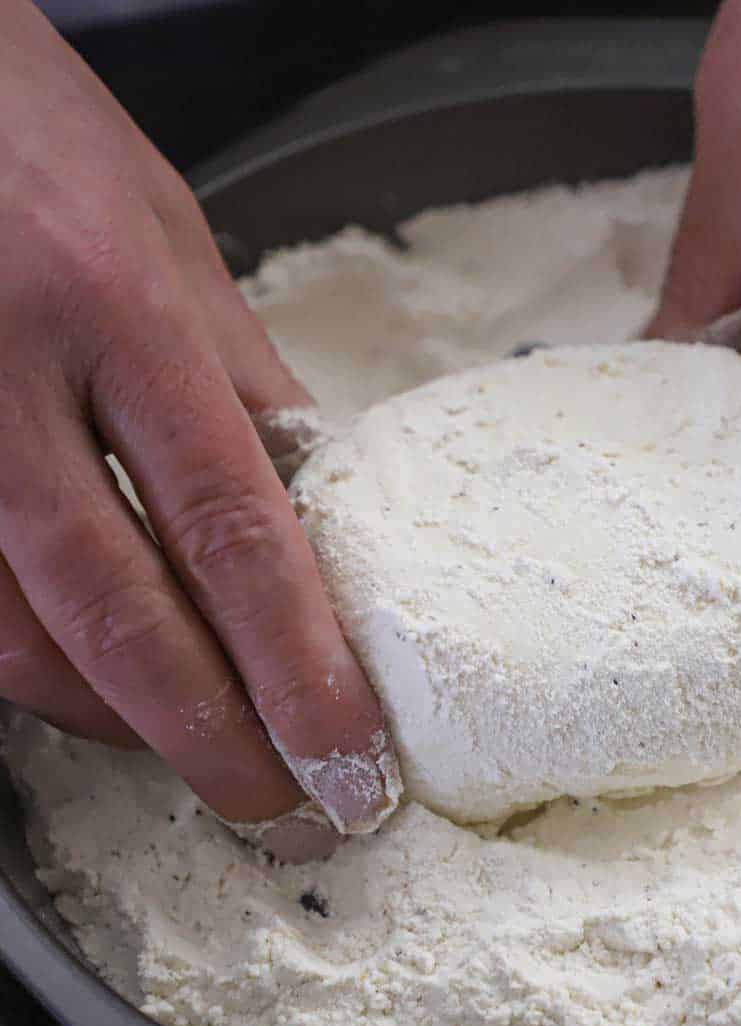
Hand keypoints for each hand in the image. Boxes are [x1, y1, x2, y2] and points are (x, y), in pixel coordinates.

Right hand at [0, 2, 398, 854]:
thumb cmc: (42, 143)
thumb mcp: (173, 241)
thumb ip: (240, 381)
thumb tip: (314, 500)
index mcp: (120, 308)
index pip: (235, 525)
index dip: (295, 664)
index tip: (347, 752)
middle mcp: (8, 374)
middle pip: (121, 610)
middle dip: (212, 736)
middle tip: (284, 807)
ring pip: (17, 636)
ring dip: (122, 722)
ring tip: (206, 755)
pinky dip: (38, 674)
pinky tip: (100, 693)